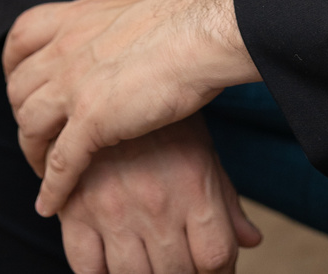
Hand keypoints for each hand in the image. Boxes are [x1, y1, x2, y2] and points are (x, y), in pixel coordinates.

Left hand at [4, 0, 259, 216]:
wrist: (201, 30)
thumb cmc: (186, 17)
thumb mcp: (132, 10)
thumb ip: (112, 29)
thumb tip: (122, 41)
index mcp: (76, 18)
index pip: (20, 39)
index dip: (14, 66)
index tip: (21, 82)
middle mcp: (66, 50)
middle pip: (19, 89)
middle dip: (22, 115)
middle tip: (40, 133)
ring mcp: (74, 86)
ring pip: (30, 127)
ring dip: (33, 153)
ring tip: (44, 170)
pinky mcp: (91, 121)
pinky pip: (60, 164)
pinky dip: (52, 188)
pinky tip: (51, 204)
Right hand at [58, 114, 260, 273]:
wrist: (121, 75)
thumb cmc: (170, 116)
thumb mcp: (204, 152)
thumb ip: (225, 200)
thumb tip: (251, 240)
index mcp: (193, 187)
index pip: (215, 258)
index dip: (219, 271)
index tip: (212, 268)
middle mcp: (156, 203)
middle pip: (175, 273)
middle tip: (180, 265)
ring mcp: (114, 210)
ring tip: (149, 263)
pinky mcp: (77, 210)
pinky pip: (85, 268)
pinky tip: (112, 265)